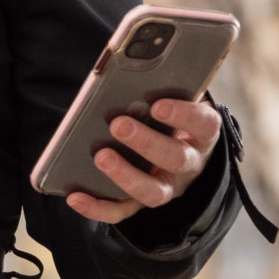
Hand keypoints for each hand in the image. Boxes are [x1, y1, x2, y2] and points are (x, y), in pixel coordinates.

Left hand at [65, 98, 223, 225]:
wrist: (179, 145)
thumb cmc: (170, 115)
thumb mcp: (174, 97)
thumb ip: (160, 86)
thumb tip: (124, 68)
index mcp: (202, 133)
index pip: (203, 124)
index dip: (183, 116)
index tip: (158, 105)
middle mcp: (189, 163)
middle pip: (176, 159)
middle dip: (146, 143)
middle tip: (118, 125)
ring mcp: (167, 186)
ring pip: (153, 192)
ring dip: (125, 176)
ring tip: (101, 156)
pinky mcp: (141, 202)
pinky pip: (122, 210)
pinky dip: (98, 207)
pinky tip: (74, 196)